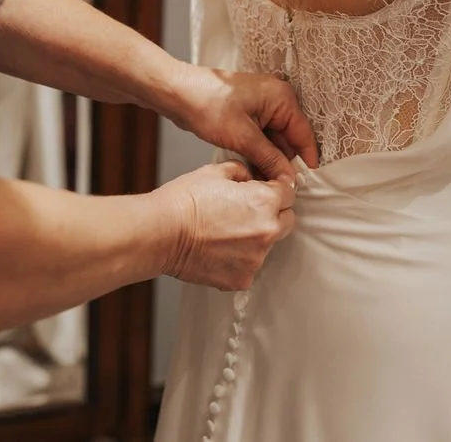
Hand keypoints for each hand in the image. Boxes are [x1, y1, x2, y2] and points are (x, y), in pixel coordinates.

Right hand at [157, 161, 296, 290]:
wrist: (161, 233)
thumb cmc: (184, 201)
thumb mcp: (215, 172)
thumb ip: (242, 171)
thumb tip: (250, 177)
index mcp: (264, 201)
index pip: (289, 193)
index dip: (276, 189)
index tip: (265, 192)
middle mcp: (267, 231)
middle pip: (287, 220)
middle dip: (273, 213)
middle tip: (246, 211)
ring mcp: (256, 258)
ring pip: (268, 245)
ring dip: (255, 237)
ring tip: (225, 232)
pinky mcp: (242, 279)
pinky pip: (249, 266)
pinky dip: (239, 259)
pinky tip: (219, 249)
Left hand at [168, 64, 318, 179]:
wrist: (176, 92)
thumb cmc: (207, 104)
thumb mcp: (243, 137)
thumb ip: (269, 158)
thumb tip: (288, 177)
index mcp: (282, 98)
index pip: (303, 134)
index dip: (305, 160)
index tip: (303, 184)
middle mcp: (276, 99)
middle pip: (290, 138)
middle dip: (283, 162)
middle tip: (276, 186)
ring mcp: (262, 105)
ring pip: (275, 140)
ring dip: (269, 159)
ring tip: (261, 180)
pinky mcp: (248, 113)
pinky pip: (262, 136)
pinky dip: (258, 151)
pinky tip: (252, 168)